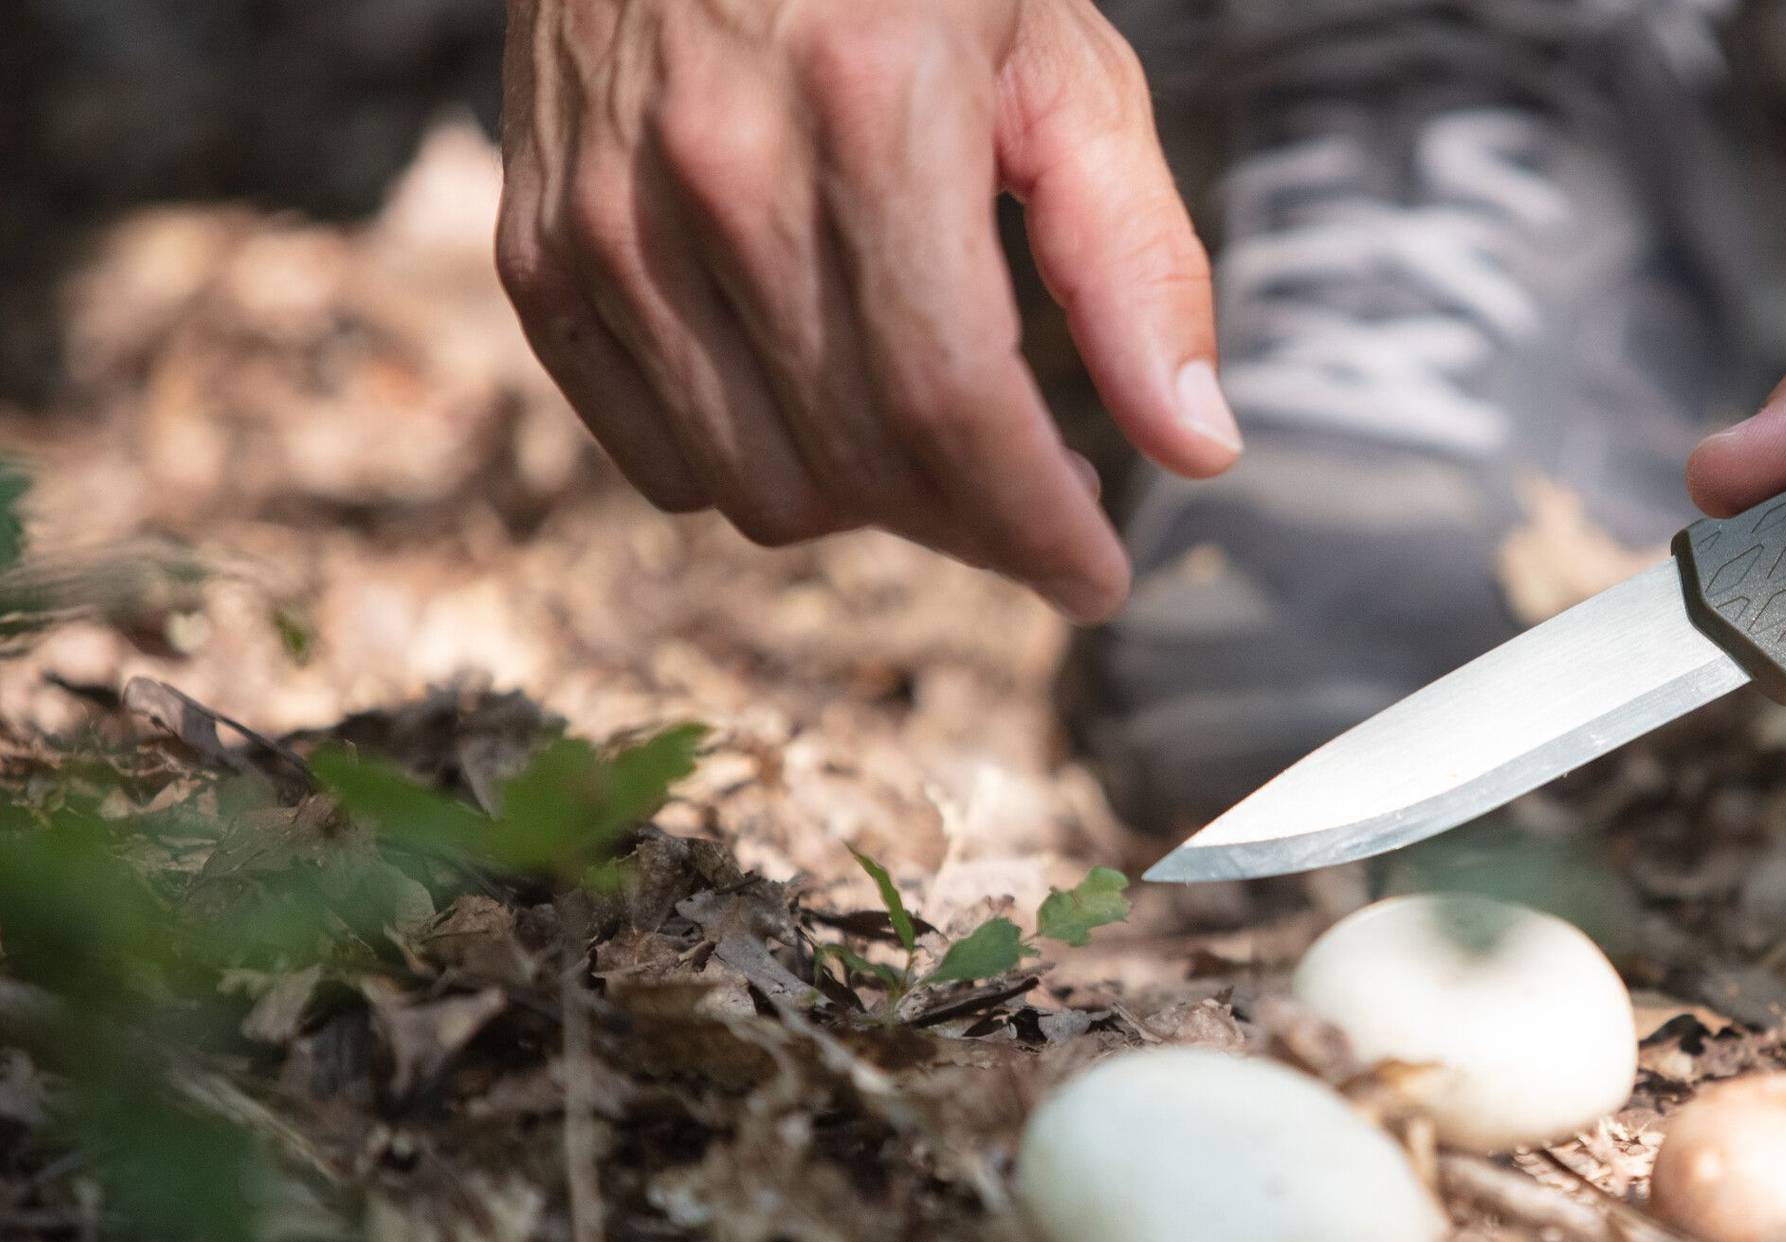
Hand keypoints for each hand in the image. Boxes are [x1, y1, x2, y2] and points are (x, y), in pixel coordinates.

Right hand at [496, 0, 1236, 621]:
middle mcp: (714, 167)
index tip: (1096, 576)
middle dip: (974, 522)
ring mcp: (603, 212)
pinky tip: (821, 412)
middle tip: (1038, 496)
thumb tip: (1195, 447)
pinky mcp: (535, 244)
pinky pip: (647, 453)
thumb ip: (1136, 261)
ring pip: (753, 484)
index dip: (1034, 523)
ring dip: (869, 507)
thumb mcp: (1063, 65)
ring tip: (937, 445)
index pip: (950, 399)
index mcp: (869, 107)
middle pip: (858, 459)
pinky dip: (748, 472)